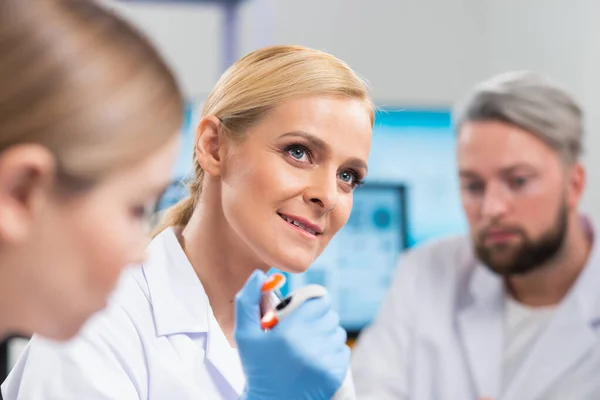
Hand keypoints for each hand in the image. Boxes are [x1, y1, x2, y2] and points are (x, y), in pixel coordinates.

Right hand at [234, 270, 349, 399]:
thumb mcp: (244, 335)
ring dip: (326, 334)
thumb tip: (259, 274)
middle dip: (318, 318)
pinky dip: (333, 352)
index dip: (312, 302)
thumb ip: (248, 301)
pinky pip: (343, 350)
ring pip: (338, 331)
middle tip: (303, 329)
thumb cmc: (257, 368)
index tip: (303, 310)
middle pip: (329, 314)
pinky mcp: (335, 373)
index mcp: (289, 331)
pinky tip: (317, 359)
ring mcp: (325, 360)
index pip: (319, 300)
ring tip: (309, 345)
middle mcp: (310, 344)